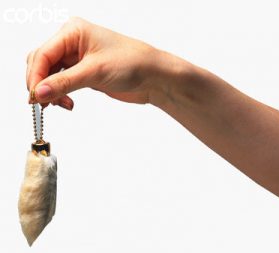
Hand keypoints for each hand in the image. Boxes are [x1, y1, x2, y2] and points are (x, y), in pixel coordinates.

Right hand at [27, 17, 168, 109]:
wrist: (153, 77)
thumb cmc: (133, 63)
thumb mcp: (95, 71)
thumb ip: (65, 82)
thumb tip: (39, 92)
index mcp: (73, 32)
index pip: (43, 54)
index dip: (36, 76)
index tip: (35, 96)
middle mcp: (73, 43)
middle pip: (42, 63)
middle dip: (41, 84)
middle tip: (43, 103)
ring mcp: (78, 59)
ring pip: (51, 75)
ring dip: (50, 91)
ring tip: (61, 104)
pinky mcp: (84, 73)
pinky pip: (62, 83)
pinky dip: (60, 94)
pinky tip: (66, 103)